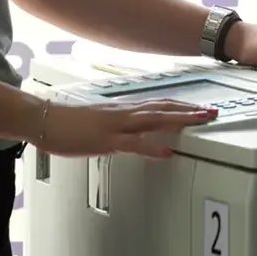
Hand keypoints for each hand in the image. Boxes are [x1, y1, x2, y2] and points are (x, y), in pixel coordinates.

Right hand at [37, 99, 216, 158]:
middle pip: (163, 107)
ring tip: (201, 121)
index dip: (182, 105)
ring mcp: (116, 124)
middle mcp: (124, 112)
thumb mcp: (100, 122)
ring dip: (180, 119)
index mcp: (123, 109)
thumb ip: (119, 124)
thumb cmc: (69, 123)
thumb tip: (134, 131)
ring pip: (154, 119)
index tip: (200, 107)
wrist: (43, 118)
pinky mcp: (105, 140)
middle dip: (189, 109)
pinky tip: (166, 152)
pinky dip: (152, 147)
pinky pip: (133, 144)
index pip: (159, 104)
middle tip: (213, 111)